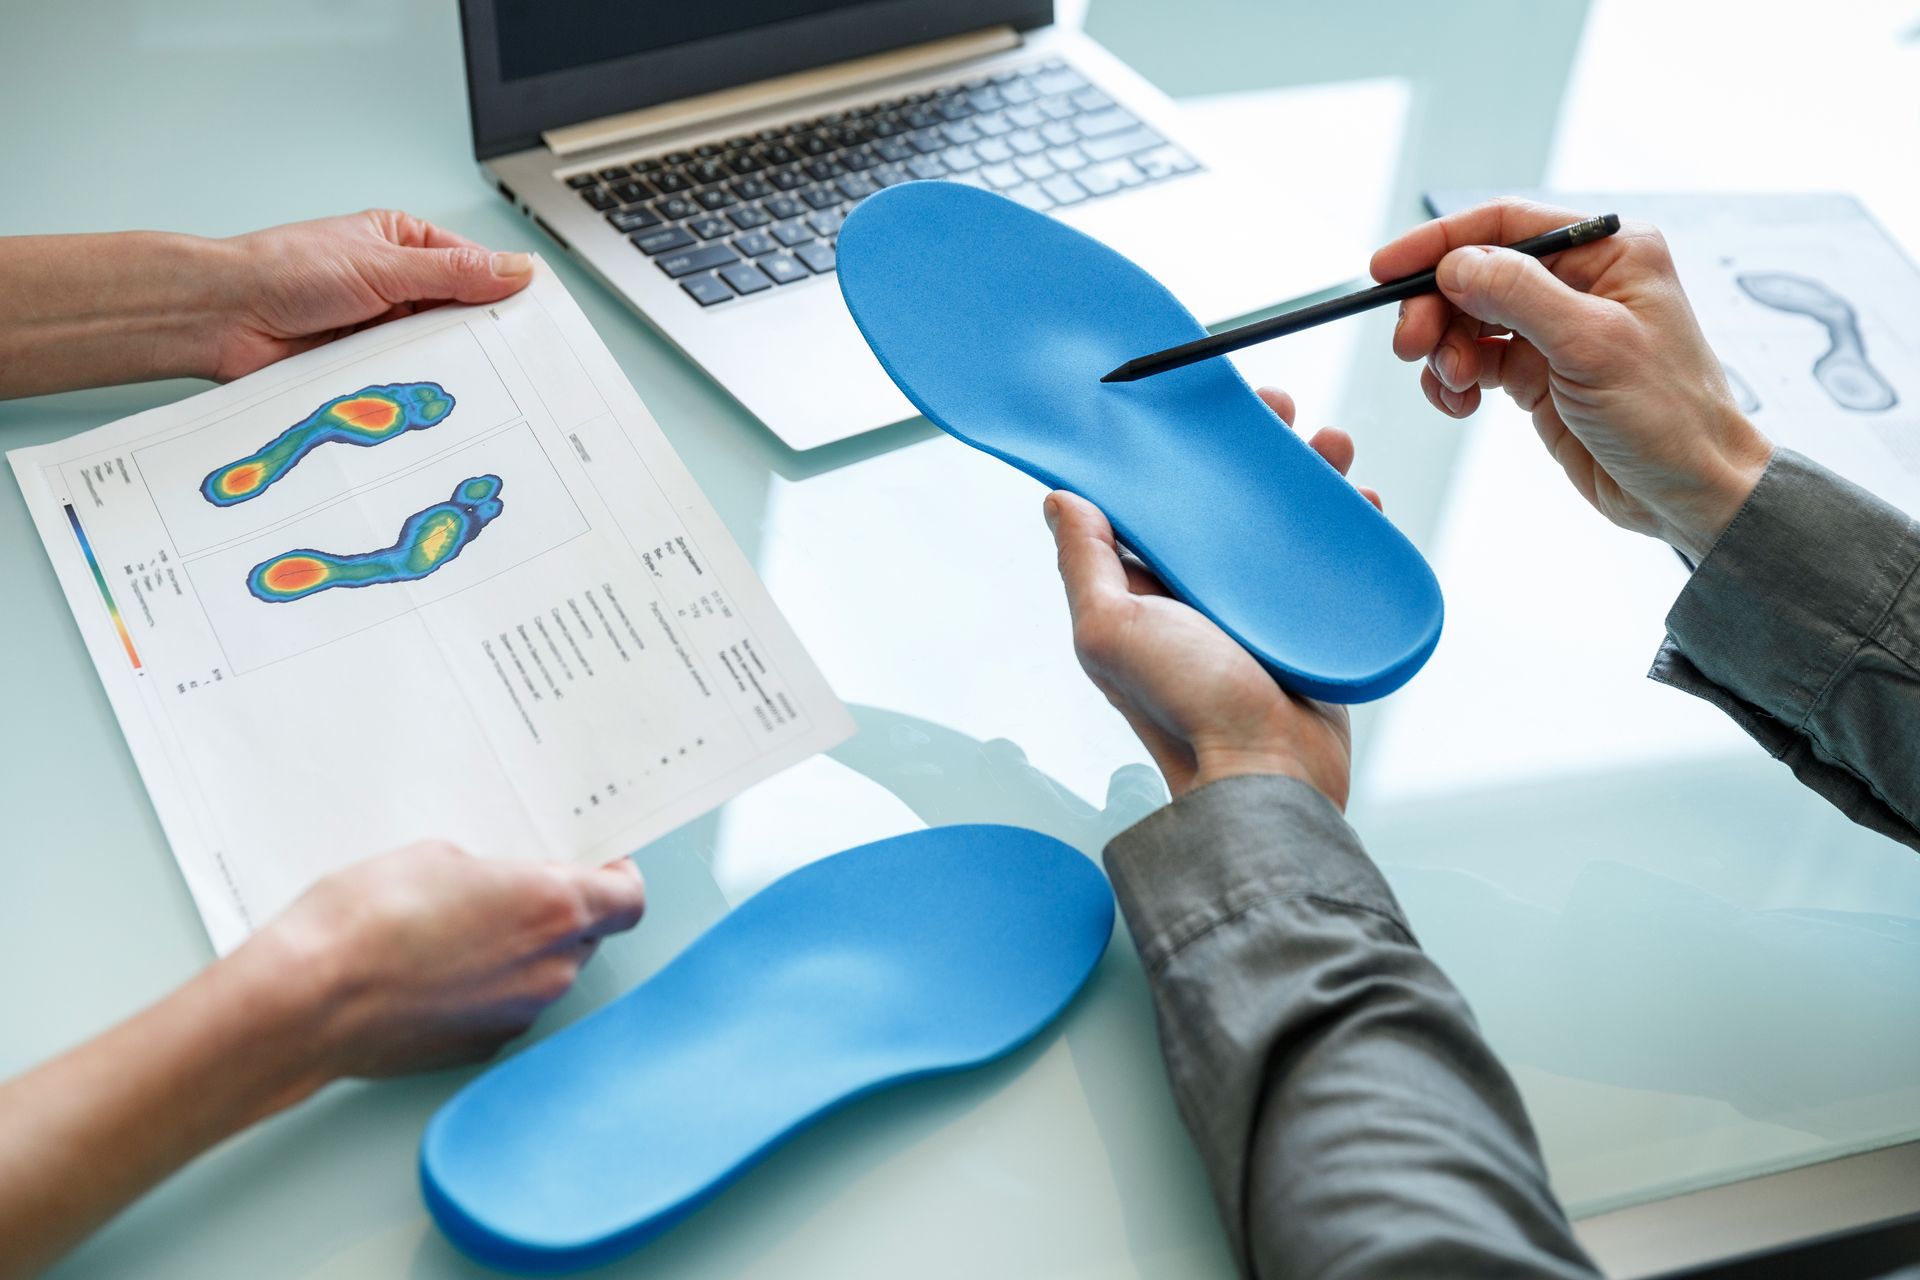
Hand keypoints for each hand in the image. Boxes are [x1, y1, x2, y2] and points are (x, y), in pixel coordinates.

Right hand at [0, 842, 642, 1275]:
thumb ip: (499, 875)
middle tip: (514, 890)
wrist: (307, 1001)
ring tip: (461, 928)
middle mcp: (550, 968)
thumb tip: (506, 889)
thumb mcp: (441, 857)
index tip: (599, 864)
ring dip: (522, 952)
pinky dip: (486, 988)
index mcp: (554, 909)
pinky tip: (437, 969)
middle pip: (588, 936)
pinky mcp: (481, 1047)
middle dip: (561, 913)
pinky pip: (504, 1007)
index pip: (629, 898)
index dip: (617, 878)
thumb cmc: (366, 919)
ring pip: (545, 973)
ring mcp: (518, 1014)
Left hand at [204, 210, 533, 380]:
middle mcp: (398, 286)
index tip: (534, 316)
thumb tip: (515, 270)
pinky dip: (418, 384)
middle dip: (479, 332)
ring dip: (445, 361)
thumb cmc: (284, 270)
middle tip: (512, 356)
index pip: (473, 267)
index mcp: (405, 244)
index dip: (504, 290)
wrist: (223, 317)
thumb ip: (452, 273)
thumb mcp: (382, 264)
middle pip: (460, 313)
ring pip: (436, 349)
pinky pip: (408, 377)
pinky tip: (433, 394)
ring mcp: (384, 328)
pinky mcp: (368, 366)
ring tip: (473, 377)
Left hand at [1046, 389, 1371, 807]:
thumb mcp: (1111, 630)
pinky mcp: (1307, 625)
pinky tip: (1361, 499)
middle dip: (1255, 451)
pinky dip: (1346, 525)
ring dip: (1308, 475)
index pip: (1157, 504)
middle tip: (1282, 411)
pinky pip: (1327, 559)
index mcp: (1143, 590)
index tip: (1203, 409)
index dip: (1178, 454)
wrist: (1268, 774)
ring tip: (1332, 444)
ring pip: (1282, 522)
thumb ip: (1084, 564)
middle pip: (1227, 503)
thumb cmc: (1184, 710)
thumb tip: (1059, 499)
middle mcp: (1197, 596)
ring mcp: (1256, 609)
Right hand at [1379, 197, 1772, 561]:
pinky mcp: (1539, 373)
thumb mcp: (1592, 345)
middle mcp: (1580, 282)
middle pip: (1475, 274)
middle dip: (1435, 308)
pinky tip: (1461, 403)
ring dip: (1443, 350)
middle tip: (1410, 346)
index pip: (1505, 226)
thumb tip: (1455, 264)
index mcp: (1608, 252)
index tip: (1387, 269)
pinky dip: (1454, 381)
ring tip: (1452, 384)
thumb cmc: (1670, 415)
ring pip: (1467, 319)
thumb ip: (1519, 295)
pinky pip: (1475, 361)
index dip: (1439, 243)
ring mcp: (1556, 329)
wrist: (1689, 491)